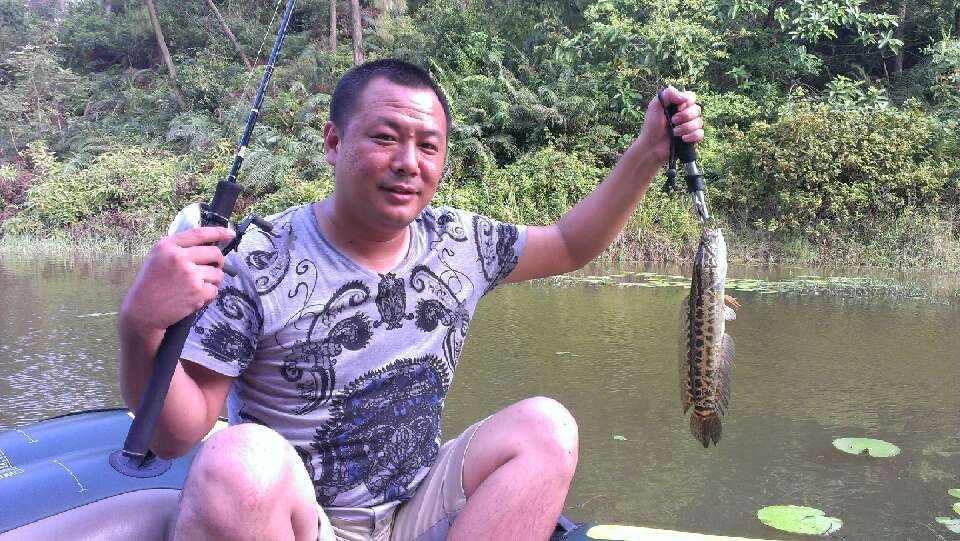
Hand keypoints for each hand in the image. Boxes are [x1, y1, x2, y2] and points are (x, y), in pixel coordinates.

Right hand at [120, 227, 234, 334]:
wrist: (142, 312)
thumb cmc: (149, 286)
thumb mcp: (157, 258)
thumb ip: (177, 249)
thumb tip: (205, 244)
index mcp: (167, 246)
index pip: (199, 233)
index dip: (218, 232)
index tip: (230, 233)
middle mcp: (179, 257)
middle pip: (215, 253)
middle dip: (218, 262)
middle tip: (213, 269)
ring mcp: (190, 274)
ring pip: (217, 274)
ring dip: (212, 281)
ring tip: (197, 288)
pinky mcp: (197, 291)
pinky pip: (214, 290)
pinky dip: (209, 295)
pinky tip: (195, 298)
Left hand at [634, 86, 703, 165]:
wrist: (651, 146)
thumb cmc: (651, 126)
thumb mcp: (655, 106)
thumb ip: (668, 94)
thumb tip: (685, 96)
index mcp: (678, 105)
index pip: (691, 97)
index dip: (687, 102)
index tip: (677, 108)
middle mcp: (686, 114)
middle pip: (697, 109)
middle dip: (685, 116)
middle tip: (672, 121)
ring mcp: (690, 126)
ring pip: (699, 122)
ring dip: (686, 127)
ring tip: (674, 133)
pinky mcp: (692, 138)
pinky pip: (700, 134)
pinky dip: (692, 136)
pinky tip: (683, 139)